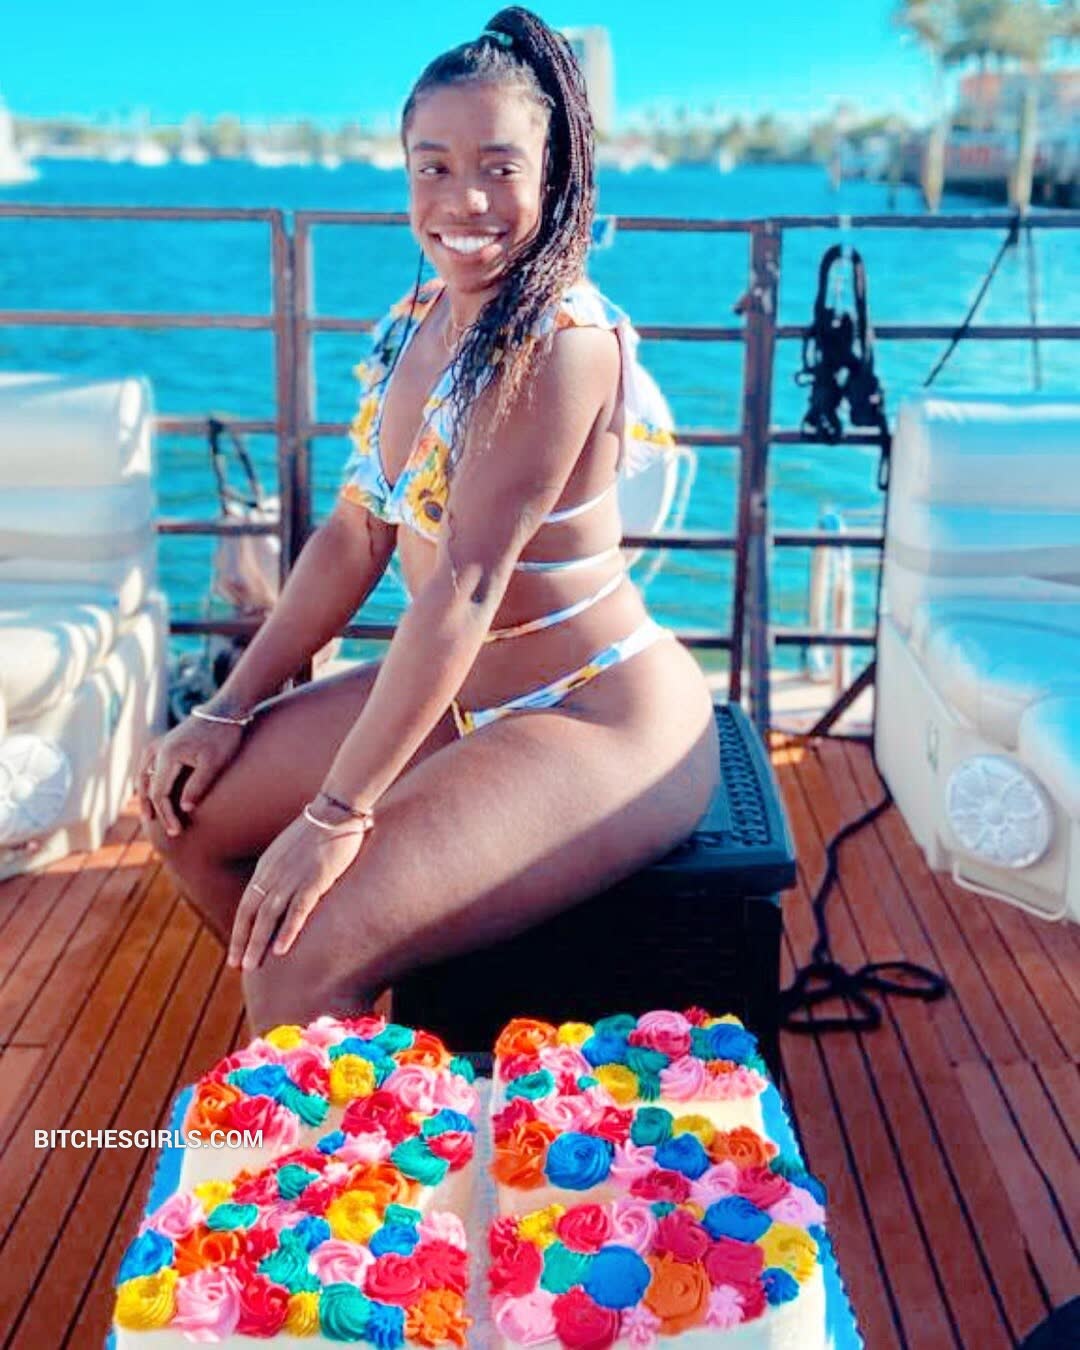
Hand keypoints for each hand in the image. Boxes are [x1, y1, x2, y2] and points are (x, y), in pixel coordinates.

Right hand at [138, 713, 246, 835]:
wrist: (226, 710)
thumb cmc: (223, 736)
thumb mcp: (215, 763)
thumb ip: (198, 786)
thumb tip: (184, 808)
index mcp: (167, 755)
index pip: (159, 793)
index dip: (166, 815)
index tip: (177, 831)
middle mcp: (158, 749)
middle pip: (147, 786)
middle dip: (156, 810)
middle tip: (168, 831)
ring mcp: (160, 744)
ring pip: (143, 775)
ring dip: (145, 796)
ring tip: (150, 815)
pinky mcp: (165, 742)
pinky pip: (147, 765)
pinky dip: (147, 781)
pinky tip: (151, 790)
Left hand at [229, 809, 369, 970]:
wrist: (336, 810)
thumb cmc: (319, 829)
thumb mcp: (291, 850)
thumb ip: (283, 870)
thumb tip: (281, 890)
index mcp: (267, 867)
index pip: (246, 904)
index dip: (240, 930)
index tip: (236, 951)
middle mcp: (273, 873)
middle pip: (251, 913)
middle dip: (242, 942)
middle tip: (237, 966)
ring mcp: (292, 877)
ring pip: (268, 916)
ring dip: (258, 943)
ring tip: (252, 966)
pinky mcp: (314, 879)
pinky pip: (297, 909)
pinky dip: (287, 930)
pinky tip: (280, 950)